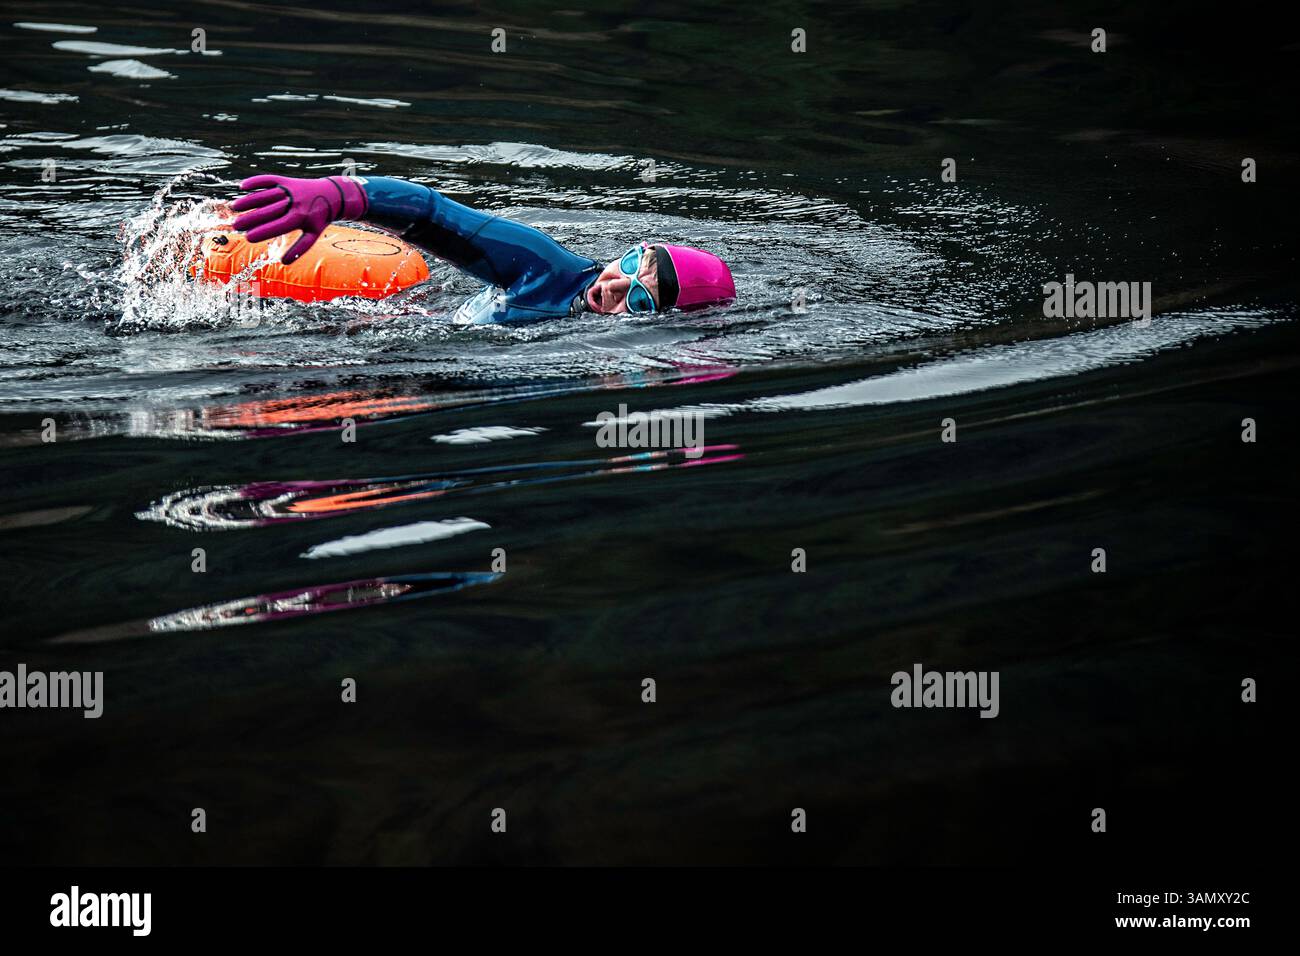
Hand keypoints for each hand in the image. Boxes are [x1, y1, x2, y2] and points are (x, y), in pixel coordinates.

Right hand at [230, 174, 367, 263]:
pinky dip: (255, 182)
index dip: (262, 232)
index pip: (277, 226)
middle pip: (268, 211)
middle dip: (250, 218)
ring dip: (248, 201)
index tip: (247, 238)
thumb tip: (283, 262)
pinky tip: (242, 187)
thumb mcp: (313, 234)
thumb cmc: (319, 218)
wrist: (332, 194)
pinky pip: (268, 180)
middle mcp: (293, 203)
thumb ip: (299, 249)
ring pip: (265, 195)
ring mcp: (289, 190)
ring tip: (234, 208)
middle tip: (235, 226)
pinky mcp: (286, 180)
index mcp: (300, 218)